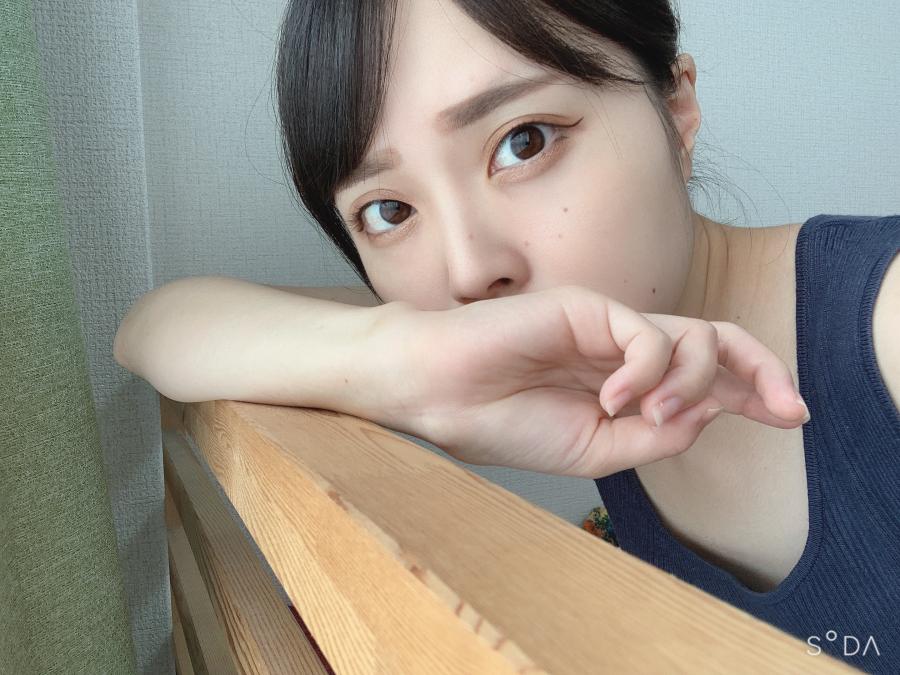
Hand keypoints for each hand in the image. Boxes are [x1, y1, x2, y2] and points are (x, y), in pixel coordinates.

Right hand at [371, 285, 807, 477]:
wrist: (442, 394)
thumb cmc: (504, 422)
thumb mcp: (594, 450)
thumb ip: (652, 435)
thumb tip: (706, 415)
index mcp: (624, 384)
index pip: (702, 379)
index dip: (751, 392)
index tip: (789, 416)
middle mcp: (624, 351)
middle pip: (715, 344)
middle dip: (761, 371)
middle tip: (788, 408)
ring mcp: (607, 326)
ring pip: (691, 337)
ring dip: (692, 381)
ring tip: (651, 412)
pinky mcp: (588, 308)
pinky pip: (647, 334)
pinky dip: (645, 370)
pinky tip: (613, 397)